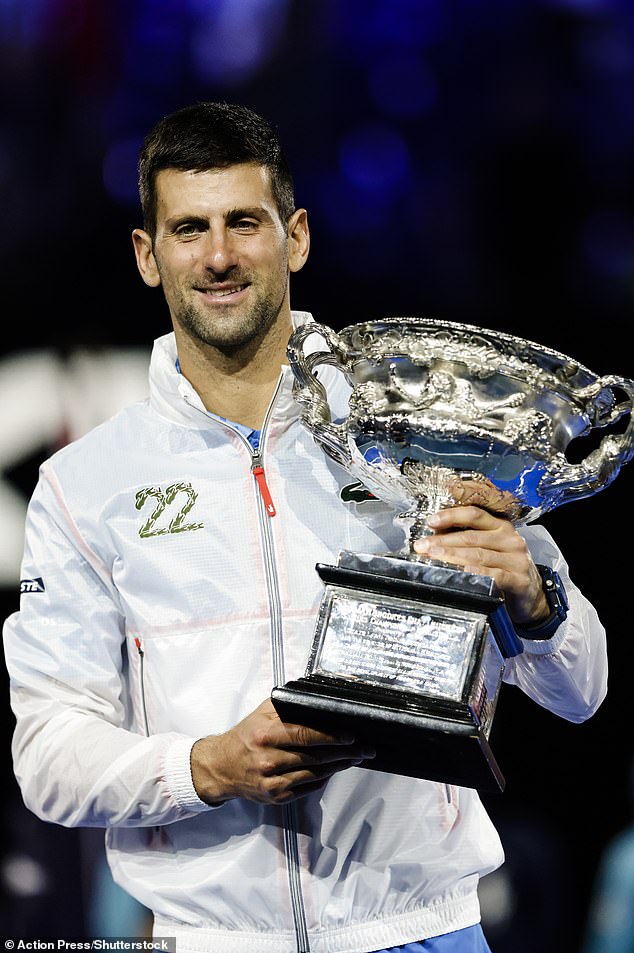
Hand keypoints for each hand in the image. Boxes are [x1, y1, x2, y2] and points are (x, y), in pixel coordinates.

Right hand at [191, 698, 373, 804]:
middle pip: (315, 757)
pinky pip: (307, 788)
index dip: (331, 736)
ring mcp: (271, 782)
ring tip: (355, 758)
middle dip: (344, 753)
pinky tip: (334, 770)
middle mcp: (267, 759)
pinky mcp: (275, 797)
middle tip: (364, 749)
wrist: (221, 766)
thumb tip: (318, 693)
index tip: (351, 736)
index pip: (305, 735)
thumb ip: (289, 703)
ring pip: (314, 774)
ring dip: (338, 767)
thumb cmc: (246, 735)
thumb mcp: (263, 712)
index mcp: (265, 734)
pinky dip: (323, 779)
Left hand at [413, 505, 549, 624]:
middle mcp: (510, 539)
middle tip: (423, 546)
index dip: (451, 516)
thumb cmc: (505, 569)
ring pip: (478, 555)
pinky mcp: (519, 580)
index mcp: (501, 527)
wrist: (531, 596)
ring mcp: (516, 559)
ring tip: (433, 557)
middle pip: (471, 536)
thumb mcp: (491, 549)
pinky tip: (464, 571)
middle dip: (443, 541)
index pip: (475, 515)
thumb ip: (469, 541)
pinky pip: (495, 575)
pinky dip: (477, 572)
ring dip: (452, 556)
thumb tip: (435, 538)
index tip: (431, 522)